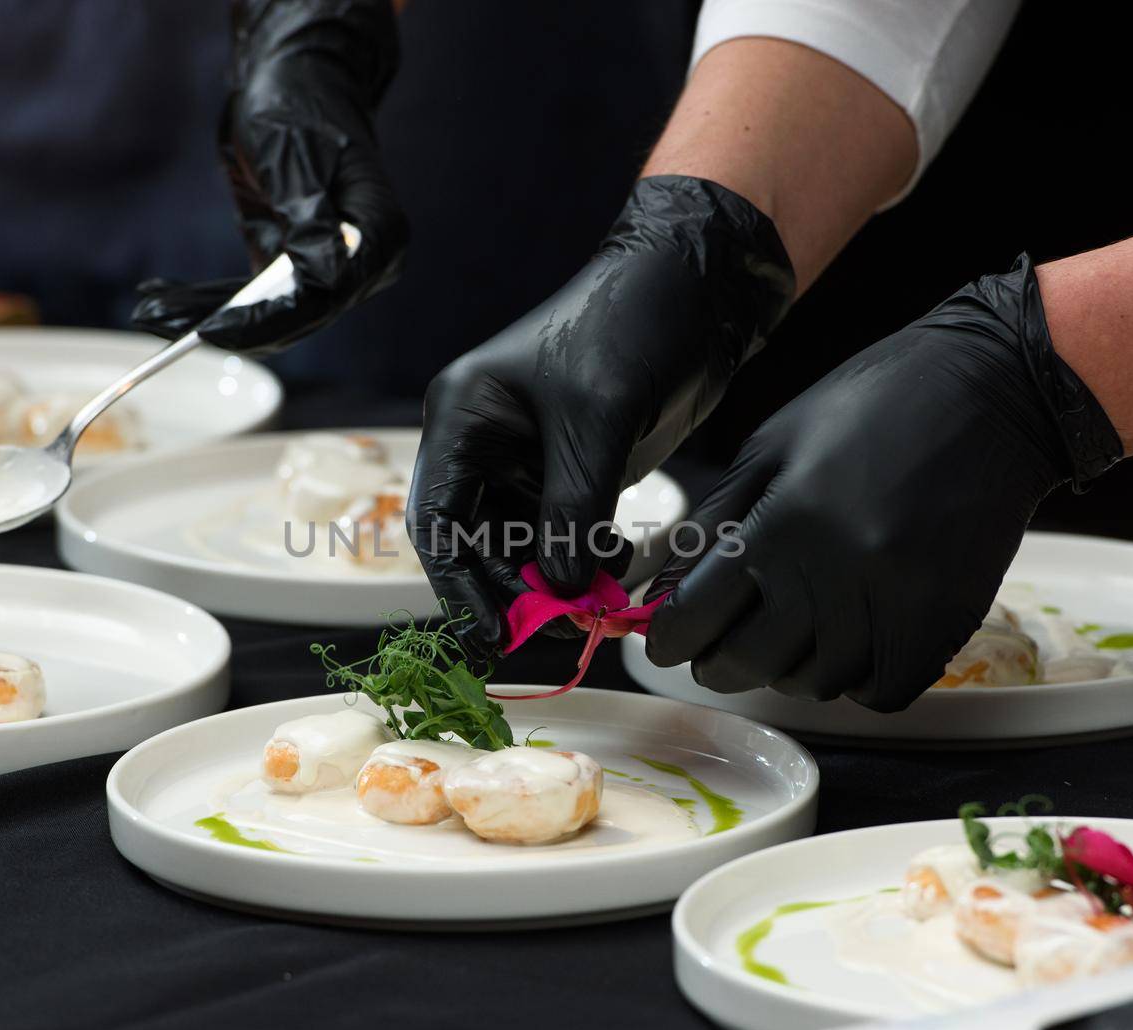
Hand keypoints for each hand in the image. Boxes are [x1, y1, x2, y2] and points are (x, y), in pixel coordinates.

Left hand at [131, 0, 405, 354]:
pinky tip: (163, 301)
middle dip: (228, 323)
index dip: (269, 319)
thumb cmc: (299, 107)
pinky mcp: (294, 267)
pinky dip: (209, 301)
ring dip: (207, 315)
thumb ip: (311, 222)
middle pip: (298, 316)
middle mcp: (362, 263)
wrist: (294, 80)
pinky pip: (254, 297)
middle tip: (158, 323)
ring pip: (271, 314)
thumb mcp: (295, 159)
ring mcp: (329, 269)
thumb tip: (326, 280)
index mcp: (378, 234)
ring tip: (150, 313)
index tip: (212, 330)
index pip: (325, 296)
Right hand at [408, 176, 794, 661]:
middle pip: (478, 544)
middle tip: (562, 634)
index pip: (439, 521)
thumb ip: (573, 510)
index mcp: (463, 416)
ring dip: (556, 584)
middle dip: (516, 593)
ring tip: (596, 610)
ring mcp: (529, 460)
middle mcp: (484, 443)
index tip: (491, 638)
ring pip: (523, 547)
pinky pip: (565, 534)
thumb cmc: (628, 327)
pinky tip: (617, 574)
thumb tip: (561, 593)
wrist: (693, 288)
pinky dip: (587, 561)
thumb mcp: (596, 422)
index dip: (458, 587)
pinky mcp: (572, 470)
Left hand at [645, 255, 1122, 710]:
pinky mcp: (947, 619)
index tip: (667, 640)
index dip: (670, 638)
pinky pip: (882, 690)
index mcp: (783, 519)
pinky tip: (850, 644)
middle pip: (751, 660)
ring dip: (790, 668)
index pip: (698, 615)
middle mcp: (837, 570)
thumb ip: (714, 520)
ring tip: (791, 632)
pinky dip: (857, 680)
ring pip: (816, 681)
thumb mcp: (774, 442)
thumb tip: (666, 589)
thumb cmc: (872, 404)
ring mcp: (896, 601)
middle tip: (720, 645)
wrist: (995, 390)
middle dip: (721, 661)